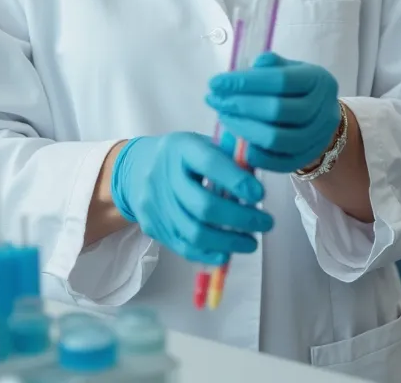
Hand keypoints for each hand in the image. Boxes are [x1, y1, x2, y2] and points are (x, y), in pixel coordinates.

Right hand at [110, 132, 273, 264]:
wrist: (135, 169)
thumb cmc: (180, 157)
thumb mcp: (201, 145)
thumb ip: (227, 159)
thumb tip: (256, 184)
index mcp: (181, 148)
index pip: (209, 163)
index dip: (236, 180)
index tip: (260, 194)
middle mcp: (164, 175)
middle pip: (203, 205)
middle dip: (240, 219)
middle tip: (266, 223)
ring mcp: (155, 203)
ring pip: (194, 232)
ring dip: (228, 242)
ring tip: (251, 242)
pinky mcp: (152, 225)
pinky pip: (182, 246)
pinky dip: (207, 254)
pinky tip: (227, 254)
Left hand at [206, 52, 340, 173]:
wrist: (319, 115)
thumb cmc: (296, 87)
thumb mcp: (288, 68)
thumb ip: (270, 65)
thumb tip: (253, 65)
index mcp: (318, 80)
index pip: (280, 80)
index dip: (246, 82)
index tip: (215, 83)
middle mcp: (323, 109)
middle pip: (277, 110)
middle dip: (240, 105)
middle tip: (214, 100)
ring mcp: (318, 137)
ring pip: (277, 139)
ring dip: (244, 129)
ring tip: (224, 117)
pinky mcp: (307, 158)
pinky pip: (279, 163)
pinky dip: (255, 154)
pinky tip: (236, 141)